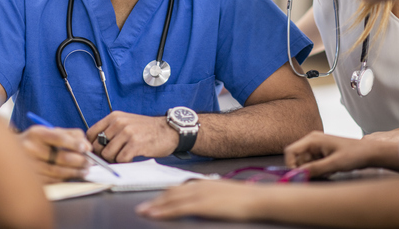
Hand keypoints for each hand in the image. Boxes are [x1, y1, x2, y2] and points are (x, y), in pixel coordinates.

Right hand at [18, 124, 91, 182]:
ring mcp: (28, 165)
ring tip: (84, 171)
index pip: (58, 138)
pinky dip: (64, 179)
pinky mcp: (29, 178)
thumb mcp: (50, 131)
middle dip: (79, 161)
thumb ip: (70, 134)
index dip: (74, 143)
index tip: (87, 148)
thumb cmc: (36, 141)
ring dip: (75, 172)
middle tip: (90, 162)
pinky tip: (72, 176)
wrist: (10, 152)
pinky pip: (51, 181)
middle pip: (59, 158)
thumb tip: (86, 145)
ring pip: (57, 172)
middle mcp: (30, 149)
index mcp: (36, 133)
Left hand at [87, 111, 178, 161]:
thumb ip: (111, 130)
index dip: (92, 145)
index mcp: (114, 117)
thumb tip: (95, 147)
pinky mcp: (135, 144)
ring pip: (108, 154)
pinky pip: (121, 159)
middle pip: (98, 146)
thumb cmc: (147, 130)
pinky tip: (132, 158)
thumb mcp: (127, 122)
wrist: (168, 130)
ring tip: (124, 157)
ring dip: (114, 160)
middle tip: (113, 157)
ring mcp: (127, 133)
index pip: (91, 133)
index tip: (97, 152)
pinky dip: (124, 162)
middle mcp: (119, 123)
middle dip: (103, 155)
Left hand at [136, 180, 261, 220]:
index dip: (164, 194)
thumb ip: (212, 194)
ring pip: (171, 200)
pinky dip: (164, 212)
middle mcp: (199, 186)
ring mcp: (200, 195)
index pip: (178, 188)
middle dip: (155, 200)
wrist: (257, 199)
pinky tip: (155, 215)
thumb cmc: (245, 198)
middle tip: (142, 207)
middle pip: (171, 193)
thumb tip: (204, 200)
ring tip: (143, 211)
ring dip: (155, 206)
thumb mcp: (225, 192)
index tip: (154, 200)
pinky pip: (178, 209)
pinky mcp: (203, 205)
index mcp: (204, 183)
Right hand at [284, 131, 381, 176]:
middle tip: (315, 177)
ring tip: (327, 172)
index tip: (298, 177)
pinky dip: (318, 170)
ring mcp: (318, 147)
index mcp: (312, 139)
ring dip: (312, 171)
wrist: (370, 153)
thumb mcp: (334, 164)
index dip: (290, 165)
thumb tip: (297, 175)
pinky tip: (330, 171)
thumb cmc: (354, 154)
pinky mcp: (323, 153)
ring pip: (305, 163)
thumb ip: (314, 169)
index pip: (290, 151)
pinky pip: (313, 164)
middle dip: (303, 169)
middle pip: (297, 158)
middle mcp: (313, 141)